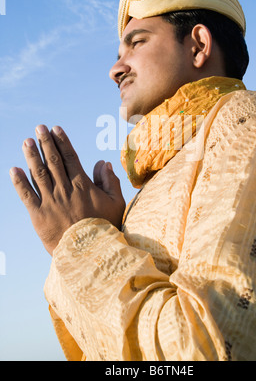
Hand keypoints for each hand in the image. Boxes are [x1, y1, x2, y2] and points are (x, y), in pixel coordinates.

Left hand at [10, 125, 125, 254]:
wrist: (90, 254)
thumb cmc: (106, 228)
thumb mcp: (116, 203)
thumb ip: (110, 181)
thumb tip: (103, 162)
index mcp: (82, 185)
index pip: (70, 157)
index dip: (62, 142)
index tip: (55, 129)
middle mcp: (64, 189)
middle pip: (53, 161)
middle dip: (45, 143)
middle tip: (38, 128)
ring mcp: (50, 202)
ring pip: (38, 174)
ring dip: (32, 156)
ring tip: (27, 142)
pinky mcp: (38, 215)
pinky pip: (26, 196)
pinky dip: (19, 182)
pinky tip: (13, 169)